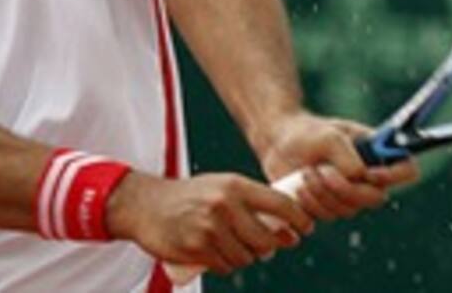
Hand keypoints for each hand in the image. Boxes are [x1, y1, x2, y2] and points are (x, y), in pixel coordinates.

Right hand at [105, 171, 313, 274]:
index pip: (280, 204)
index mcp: (235, 186)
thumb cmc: (191, 196)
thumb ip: (249, 201)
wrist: (146, 204)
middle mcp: (225, 205)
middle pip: (267, 239)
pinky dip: (227, 265)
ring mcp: (211, 228)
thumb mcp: (221, 186)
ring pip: (247, 256)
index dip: (299, 219)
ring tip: (238, 248)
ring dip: (247, 258)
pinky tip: (220, 255)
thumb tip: (284, 225)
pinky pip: (226, 266)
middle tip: (267, 246)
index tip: (305, 228)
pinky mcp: (197, 248)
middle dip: (271, 247)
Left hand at [255, 112, 418, 220]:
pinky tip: (300, 186)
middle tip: (323, 171)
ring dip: (324, 193)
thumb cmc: (308, 132)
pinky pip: (328, 216)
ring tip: (307, 172)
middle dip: (347, 188)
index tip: (369, 173)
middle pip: (375, 198)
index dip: (394, 176)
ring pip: (348, 209)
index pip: (406, 169)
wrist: (280, 141)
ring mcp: (349, 195)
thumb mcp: (329, 136)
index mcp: (377, 153)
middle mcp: (368, 178)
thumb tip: (360, 176)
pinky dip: (312, 203)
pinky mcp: (328, 207)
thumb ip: (346, 154)